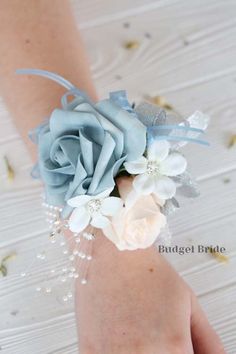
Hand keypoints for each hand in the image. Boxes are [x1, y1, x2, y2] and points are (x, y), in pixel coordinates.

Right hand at [73, 231, 224, 353]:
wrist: (112, 251)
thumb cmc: (147, 271)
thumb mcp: (188, 303)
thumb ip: (208, 341)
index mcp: (173, 347)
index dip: (182, 352)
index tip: (178, 345)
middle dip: (163, 351)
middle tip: (156, 333)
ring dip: (139, 352)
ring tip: (137, 331)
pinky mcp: (89, 353)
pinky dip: (116, 351)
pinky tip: (118, 334)